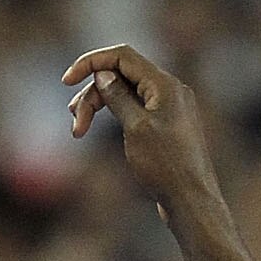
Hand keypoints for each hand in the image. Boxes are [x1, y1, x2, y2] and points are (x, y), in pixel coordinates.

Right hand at [64, 46, 226, 236]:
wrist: (193, 205)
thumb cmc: (167, 168)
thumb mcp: (136, 127)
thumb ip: (117, 96)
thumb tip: (103, 74)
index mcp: (165, 85)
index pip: (122, 56)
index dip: (92, 62)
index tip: (67, 80)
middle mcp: (170, 91)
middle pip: (121, 77)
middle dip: (93, 94)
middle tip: (75, 121)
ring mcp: (170, 109)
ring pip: (126, 95)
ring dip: (99, 106)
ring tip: (78, 129)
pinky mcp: (167, 128)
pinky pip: (136, 110)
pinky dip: (116, 116)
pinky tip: (101, 129)